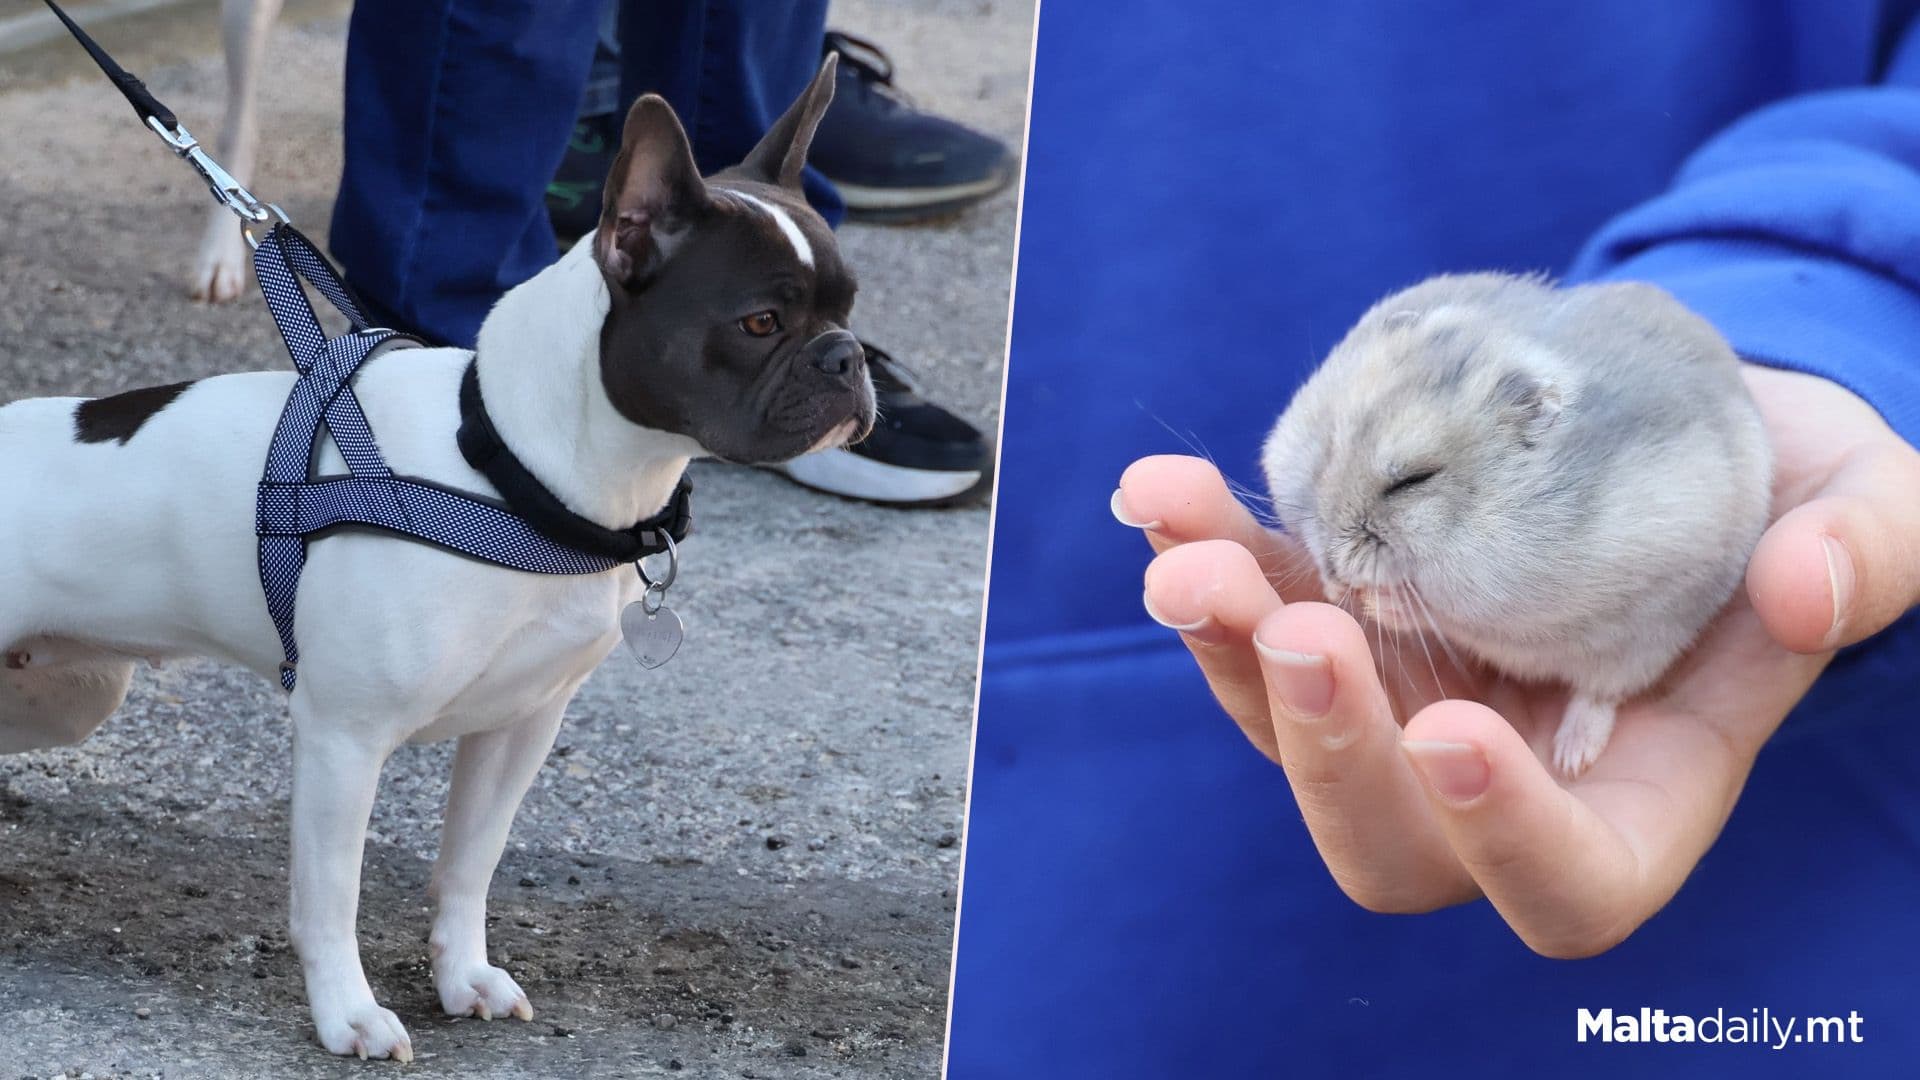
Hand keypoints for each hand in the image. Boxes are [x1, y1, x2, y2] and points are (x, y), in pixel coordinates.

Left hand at [1118, 366, 1919, 956]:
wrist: (1684, 417)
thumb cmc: (1795, 491)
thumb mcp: (1867, 506)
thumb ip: (1865, 556)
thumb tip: (1806, 584)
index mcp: (1638, 790)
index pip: (1570, 884)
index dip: (1507, 842)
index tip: (1458, 733)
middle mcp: (1498, 773)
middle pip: (1385, 839)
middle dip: (1325, 748)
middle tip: (1300, 627)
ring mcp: (1405, 697)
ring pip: (1283, 724)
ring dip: (1225, 643)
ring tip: (1187, 541)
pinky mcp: (1341, 612)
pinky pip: (1253, 610)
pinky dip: (1209, 553)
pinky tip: (1165, 489)